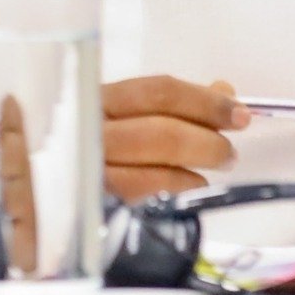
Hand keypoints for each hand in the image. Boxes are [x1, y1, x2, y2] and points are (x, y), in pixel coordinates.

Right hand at [102, 75, 249, 200]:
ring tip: (218, 166)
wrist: (55, 190)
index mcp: (99, 99)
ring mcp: (92, 171)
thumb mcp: (129, 113)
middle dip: (207, 140)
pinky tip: (193, 185)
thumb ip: (175, 100)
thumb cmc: (103, 141)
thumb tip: (223, 91)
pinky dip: (179, 188)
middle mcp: (90, 132)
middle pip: (161, 132)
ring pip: (157, 167)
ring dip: (198, 166)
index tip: (239, 113)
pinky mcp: (99, 204)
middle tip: (230, 151)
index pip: (159, 93)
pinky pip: (148, 196)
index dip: (205, 102)